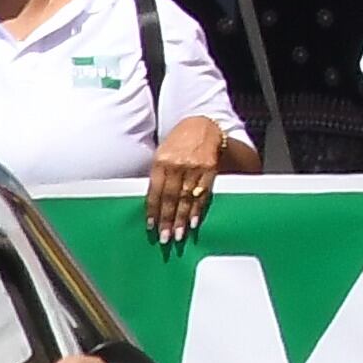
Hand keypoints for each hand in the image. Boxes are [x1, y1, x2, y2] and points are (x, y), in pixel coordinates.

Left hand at [146, 118, 224, 243]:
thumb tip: (154, 203)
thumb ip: (158, 176)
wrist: (202, 124)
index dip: (153, 211)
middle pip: (171, 198)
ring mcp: (195, 167)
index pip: (155, 191)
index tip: (151, 227)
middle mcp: (177, 165)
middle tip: (166, 238)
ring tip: (179, 234)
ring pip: (186, 198)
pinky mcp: (210, 168)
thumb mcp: (162, 154)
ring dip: (183, 218)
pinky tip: (195, 221)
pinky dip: (199, 208)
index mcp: (161, 162)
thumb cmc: (179, 142)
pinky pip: (203, 192)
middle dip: (168, 219)